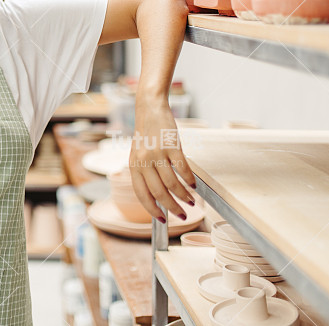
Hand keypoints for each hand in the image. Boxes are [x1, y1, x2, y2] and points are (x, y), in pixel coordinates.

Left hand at [129, 100, 195, 221]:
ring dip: (184, 196)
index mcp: (134, 166)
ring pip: (173, 184)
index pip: (142, 195)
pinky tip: (194, 185)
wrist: (149, 109)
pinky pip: (183, 169)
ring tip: (191, 201)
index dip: (152, 209)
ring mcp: (158, 154)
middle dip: (172, 207)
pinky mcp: (172, 146)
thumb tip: (158, 196)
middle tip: (183, 214)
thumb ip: (144, 172)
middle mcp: (144, 161)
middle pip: (159, 193)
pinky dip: (190, 180)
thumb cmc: (146, 134)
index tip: (162, 220)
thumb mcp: (138, 154)